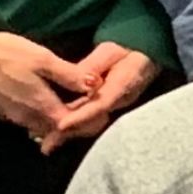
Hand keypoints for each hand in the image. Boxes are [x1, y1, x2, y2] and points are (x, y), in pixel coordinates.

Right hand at [0, 6, 91, 141]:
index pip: (73, 126)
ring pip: (42, 127)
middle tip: (92, 106)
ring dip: (59, 120)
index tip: (102, 107)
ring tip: (74, 104)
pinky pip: (28, 121)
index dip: (90, 119)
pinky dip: (42, 116)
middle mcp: (26, 119)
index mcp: (41, 108)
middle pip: (58, 130)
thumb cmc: (5, 53)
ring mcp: (11, 118)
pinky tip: (48, 101)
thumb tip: (96, 84)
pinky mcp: (1, 112)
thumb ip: (69, 75)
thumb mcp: (42, 59)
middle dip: (77, 123)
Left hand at [36, 41, 158, 153]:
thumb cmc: (126, 48)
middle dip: (71, 132)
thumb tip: (77, 80)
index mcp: (123, 85)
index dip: (81, 116)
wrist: (144, 53)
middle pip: (95, 121)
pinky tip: (58, 133)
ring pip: (93, 124)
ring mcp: (116, 106)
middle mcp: (120, 101)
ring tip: (48, 144)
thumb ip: (93, 66)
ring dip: (71, 133)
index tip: (61, 126)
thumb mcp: (109, 51)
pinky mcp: (110, 107)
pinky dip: (75, 126)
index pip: (101, 104)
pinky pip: (91, 119)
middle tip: (48, 145)